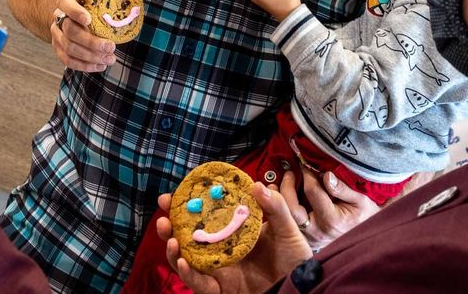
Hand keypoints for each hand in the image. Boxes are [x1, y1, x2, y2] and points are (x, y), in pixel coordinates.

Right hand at [50, 0, 151, 71]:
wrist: (74, 13)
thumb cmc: (95, 0)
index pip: (65, 3)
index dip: (75, 12)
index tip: (89, 20)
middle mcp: (59, 17)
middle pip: (69, 31)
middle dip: (90, 42)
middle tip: (111, 47)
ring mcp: (57, 34)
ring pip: (69, 48)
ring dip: (89, 56)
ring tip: (109, 59)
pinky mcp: (60, 48)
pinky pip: (67, 60)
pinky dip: (83, 65)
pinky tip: (99, 66)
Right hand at [156, 182, 310, 293]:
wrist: (303, 288)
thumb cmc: (295, 259)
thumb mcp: (287, 229)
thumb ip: (275, 208)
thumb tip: (258, 184)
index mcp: (233, 231)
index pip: (205, 216)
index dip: (188, 205)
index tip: (175, 193)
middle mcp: (221, 250)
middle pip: (188, 237)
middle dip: (171, 225)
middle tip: (163, 213)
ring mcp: (219, 270)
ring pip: (187, 260)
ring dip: (174, 250)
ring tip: (171, 238)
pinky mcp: (221, 290)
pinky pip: (199, 284)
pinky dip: (189, 275)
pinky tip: (183, 263)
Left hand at [290, 170, 379, 251]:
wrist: (367, 236)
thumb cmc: (364, 215)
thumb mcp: (361, 200)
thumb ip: (342, 188)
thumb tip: (326, 175)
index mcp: (332, 220)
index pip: (312, 192)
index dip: (307, 174)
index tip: (305, 164)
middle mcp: (318, 230)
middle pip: (292, 209)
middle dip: (287, 188)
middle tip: (289, 174)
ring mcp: (310, 237)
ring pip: (287, 218)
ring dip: (282, 200)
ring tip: (281, 184)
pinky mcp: (306, 239)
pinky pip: (289, 224)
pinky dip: (284, 211)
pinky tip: (284, 198)